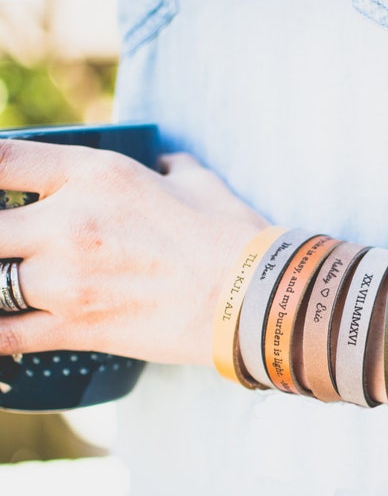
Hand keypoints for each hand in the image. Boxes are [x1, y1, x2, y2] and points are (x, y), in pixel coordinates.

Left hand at [0, 140, 268, 364]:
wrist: (255, 298)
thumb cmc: (231, 237)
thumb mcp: (199, 182)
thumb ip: (169, 167)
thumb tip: (165, 165)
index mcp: (97, 175)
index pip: (1, 159)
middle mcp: (70, 222)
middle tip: (13, 246)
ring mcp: (68, 280)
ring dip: (0, 282)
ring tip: (14, 284)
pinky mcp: (78, 328)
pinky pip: (4, 336)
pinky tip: (0, 329)